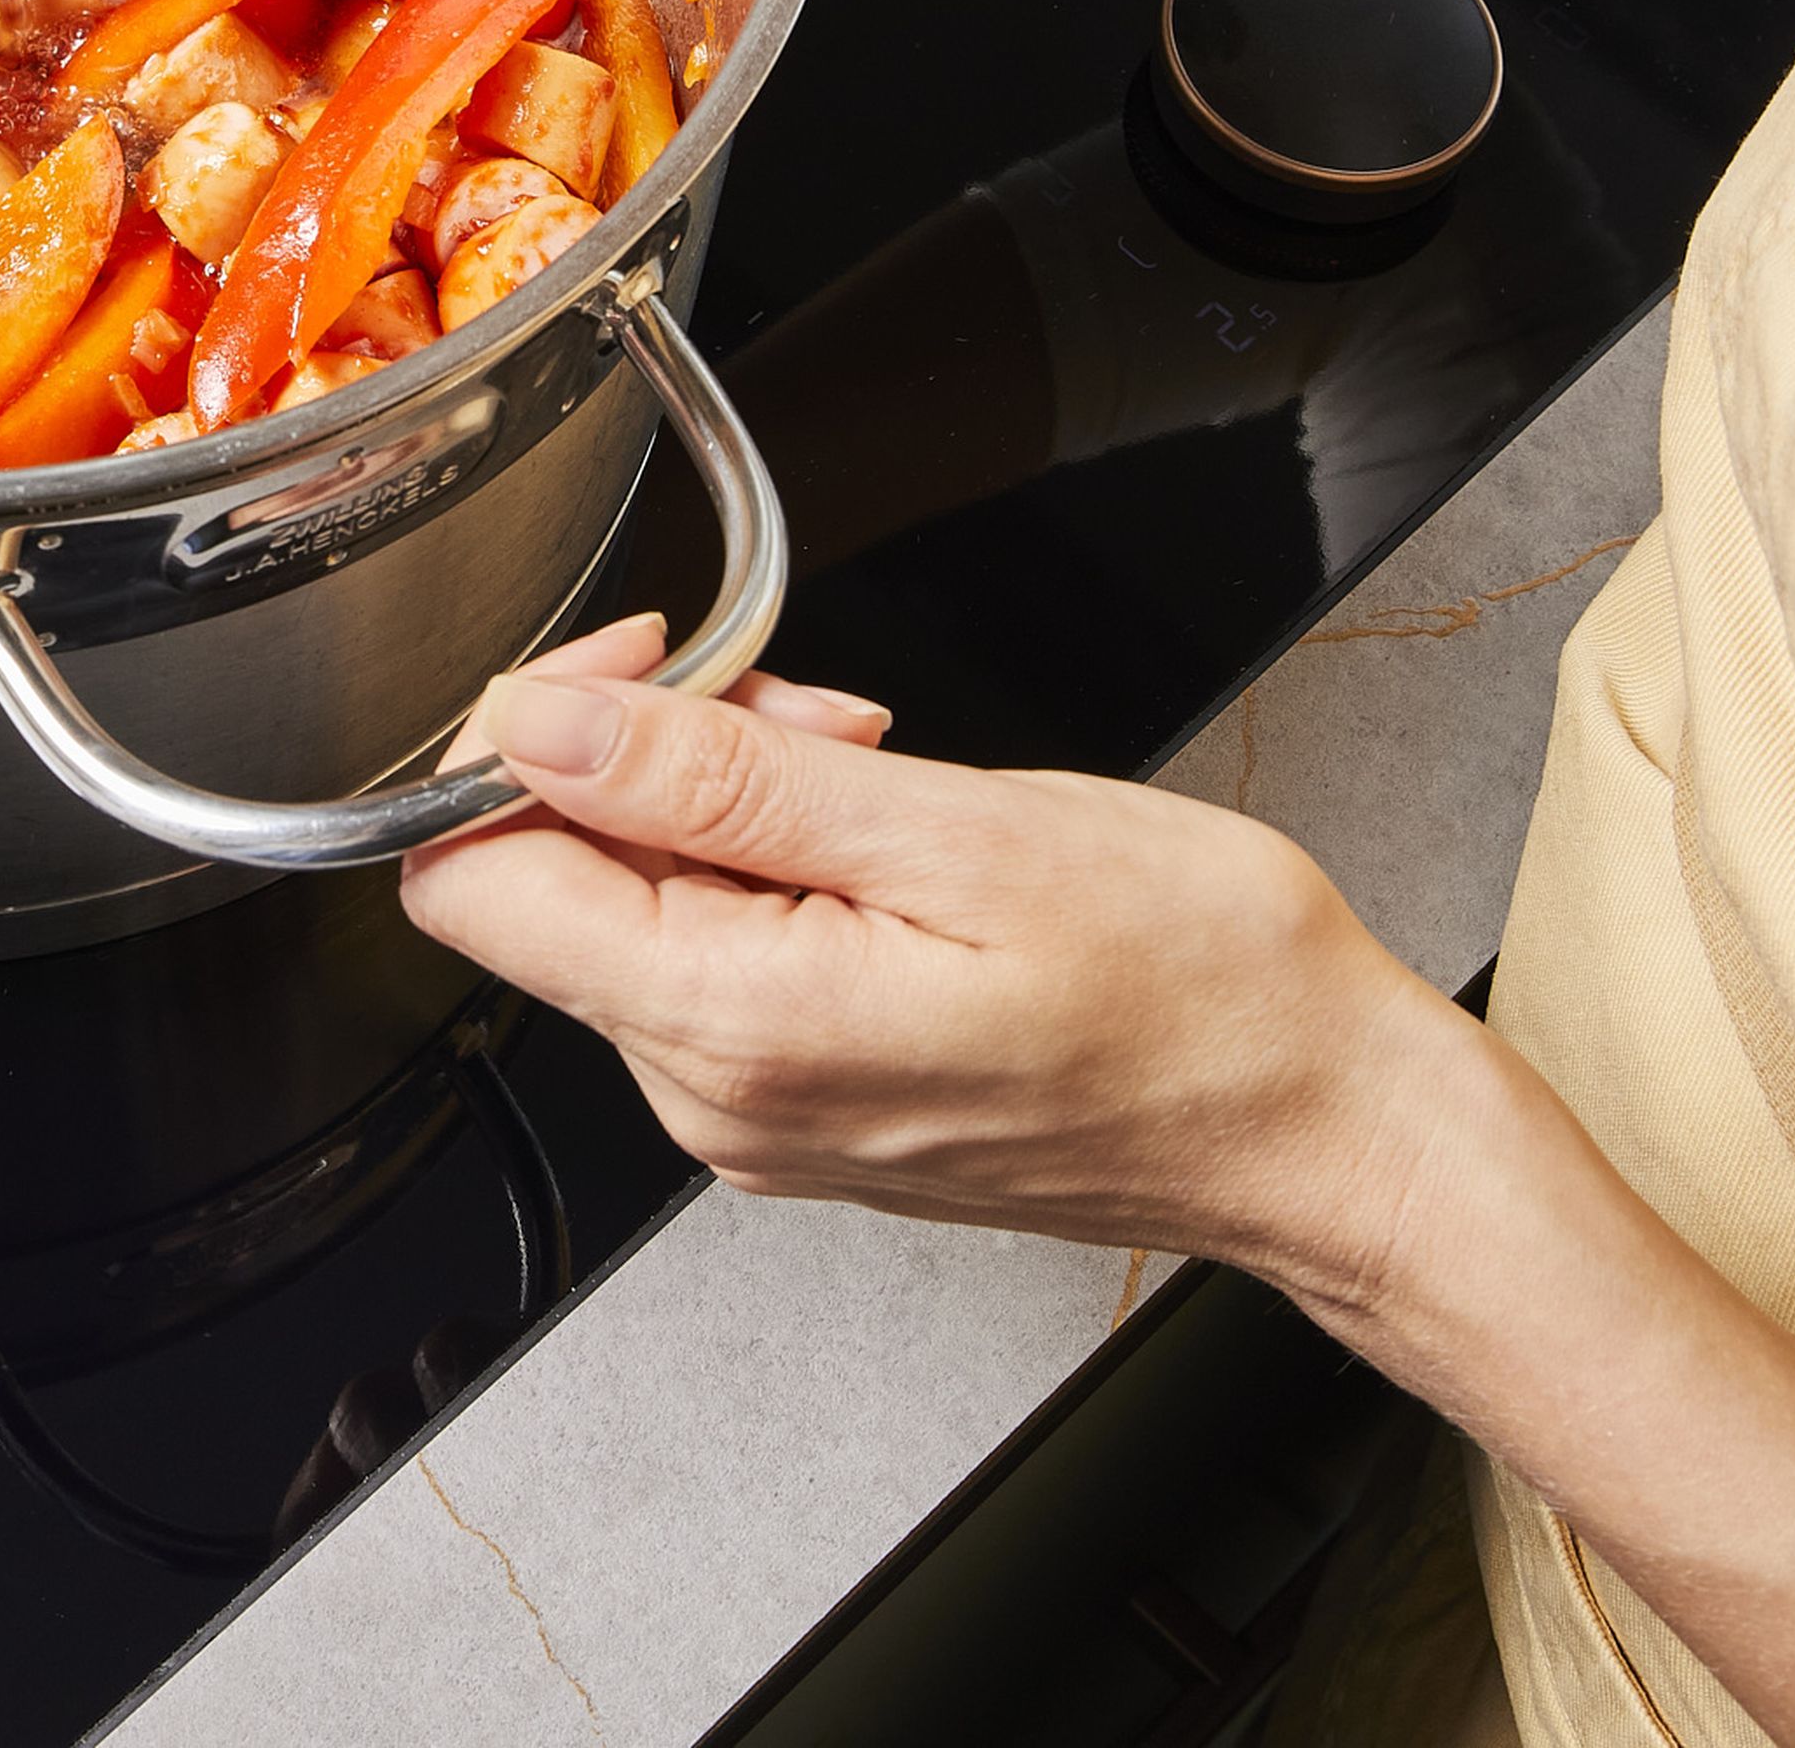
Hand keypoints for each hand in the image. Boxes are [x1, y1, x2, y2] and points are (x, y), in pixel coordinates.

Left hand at [398, 615, 1474, 1301]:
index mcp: (732, 1027)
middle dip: (651, 753)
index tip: (644, 665)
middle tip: (810, 713)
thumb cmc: (1203, 994)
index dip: (525, 737)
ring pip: (635, 902)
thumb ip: (720, 780)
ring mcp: (754, 1108)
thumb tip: (543, 727)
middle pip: (550, 877)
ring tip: (874, 771)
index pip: (467, 879)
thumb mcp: (957, 831)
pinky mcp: (800, 1098)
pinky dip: (773, 865)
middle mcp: (714, 1093)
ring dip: (726, 800)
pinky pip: (712, 951)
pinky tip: (883, 842)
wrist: (1327, 1128)